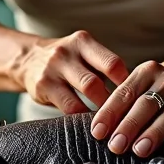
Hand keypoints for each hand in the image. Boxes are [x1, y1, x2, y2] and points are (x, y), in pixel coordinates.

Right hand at [9, 30, 129, 113]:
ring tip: (113, 121)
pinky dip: (83, 115)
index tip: (136, 99)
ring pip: (85, 92)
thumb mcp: (84, 54)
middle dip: (114, 101)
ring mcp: (53, 69)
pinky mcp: (43, 86)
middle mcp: (67, 52)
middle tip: (126, 116)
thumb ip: (104, 67)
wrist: (27, 59)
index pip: (112, 63)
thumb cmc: (67, 61)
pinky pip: (68, 105)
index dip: (127, 83)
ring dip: (101, 109)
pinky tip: (91, 120)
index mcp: (83, 42)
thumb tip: (135, 91)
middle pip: (98, 79)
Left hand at [91, 62, 163, 158]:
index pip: (125, 92)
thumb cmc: (158, 90)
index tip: (98, 132)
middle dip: (130, 126)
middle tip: (116, 146)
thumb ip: (122, 105)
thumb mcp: (139, 87)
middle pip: (147, 104)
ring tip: (139, 150)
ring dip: (153, 134)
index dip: (110, 113)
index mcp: (147, 71)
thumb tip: (101, 132)